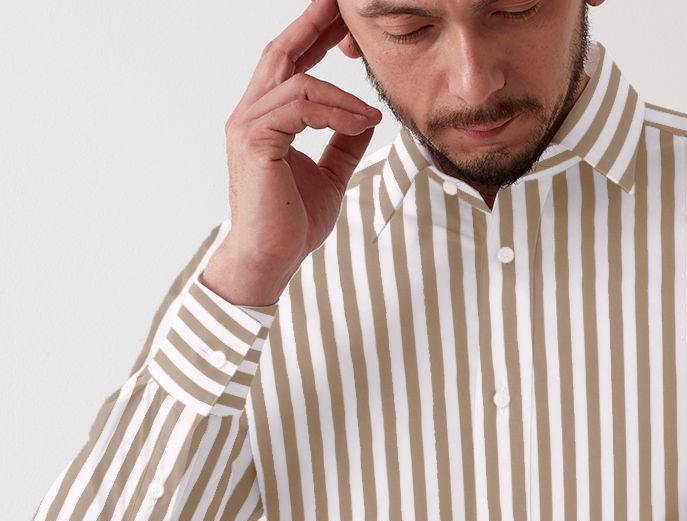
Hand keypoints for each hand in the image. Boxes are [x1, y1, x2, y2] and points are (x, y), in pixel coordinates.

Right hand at [201, 0, 381, 306]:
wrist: (270, 261)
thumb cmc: (291, 224)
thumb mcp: (329, 176)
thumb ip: (343, 143)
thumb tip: (366, 119)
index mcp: (264, 117)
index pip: (287, 61)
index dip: (313, 35)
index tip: (344, 22)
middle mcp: (249, 113)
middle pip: (283, 50)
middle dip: (317, 25)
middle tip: (348, 11)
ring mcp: (247, 124)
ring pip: (299, 80)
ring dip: (343, 93)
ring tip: (370, 112)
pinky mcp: (256, 141)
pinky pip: (300, 107)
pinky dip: (335, 112)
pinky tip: (359, 123)